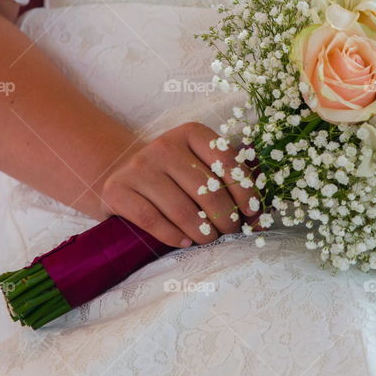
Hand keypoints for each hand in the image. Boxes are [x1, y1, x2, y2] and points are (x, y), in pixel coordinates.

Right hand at [98, 122, 256, 247]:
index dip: (244, 188)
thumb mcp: (199, 164)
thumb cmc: (174, 174)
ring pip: (181, 209)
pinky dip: (174, 236)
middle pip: (206, 189)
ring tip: (210, 238)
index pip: (225, 160)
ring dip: (202, 231)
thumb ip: (227, 182)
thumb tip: (258, 217)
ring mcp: (139, 167)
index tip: (251, 211)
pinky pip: (152, 221)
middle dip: (225, 216)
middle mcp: (164, 145)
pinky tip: (185, 242)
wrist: (123, 173)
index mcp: (191, 133)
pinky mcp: (118, 190)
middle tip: (231, 230)